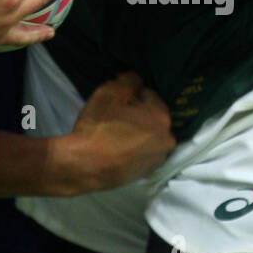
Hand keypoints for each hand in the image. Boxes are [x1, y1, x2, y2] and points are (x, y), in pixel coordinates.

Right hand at [68, 71, 176, 190]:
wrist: (85, 166)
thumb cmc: (98, 127)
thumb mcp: (110, 93)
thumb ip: (128, 80)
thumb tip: (136, 79)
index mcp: (162, 117)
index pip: (150, 95)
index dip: (132, 95)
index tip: (117, 100)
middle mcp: (167, 139)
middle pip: (152, 116)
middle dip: (138, 113)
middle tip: (115, 115)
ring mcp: (157, 159)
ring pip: (149, 135)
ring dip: (137, 131)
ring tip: (115, 132)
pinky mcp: (146, 173)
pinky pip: (142, 152)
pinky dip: (133, 148)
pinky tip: (116, 147)